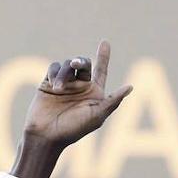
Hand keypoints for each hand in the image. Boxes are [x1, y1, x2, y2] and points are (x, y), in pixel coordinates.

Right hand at [12, 40, 132, 177]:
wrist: (47, 135)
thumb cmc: (74, 129)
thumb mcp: (97, 116)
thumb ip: (113, 101)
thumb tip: (130, 87)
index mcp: (94, 94)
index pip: (101, 71)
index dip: (103, 57)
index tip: (105, 42)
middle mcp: (80, 87)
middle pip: (83, 64)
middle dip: (80, 61)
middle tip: (76, 63)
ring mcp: (64, 84)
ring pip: (67, 65)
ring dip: (64, 73)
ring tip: (59, 89)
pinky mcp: (48, 83)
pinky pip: (53, 68)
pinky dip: (54, 73)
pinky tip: (53, 85)